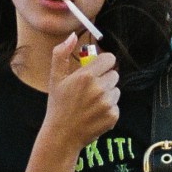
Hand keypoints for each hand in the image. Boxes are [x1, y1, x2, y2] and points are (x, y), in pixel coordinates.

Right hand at [40, 34, 119, 154]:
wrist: (62, 135)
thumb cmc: (58, 106)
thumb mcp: (55, 78)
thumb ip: (61, 54)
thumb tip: (72, 36)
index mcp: (86, 76)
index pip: (110, 59)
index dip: (103, 63)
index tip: (97, 70)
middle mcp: (99, 88)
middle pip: (114, 74)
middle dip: (104, 79)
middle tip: (90, 90)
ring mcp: (107, 103)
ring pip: (116, 90)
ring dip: (107, 94)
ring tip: (91, 103)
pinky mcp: (113, 116)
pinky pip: (116, 105)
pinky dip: (108, 109)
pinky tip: (95, 114)